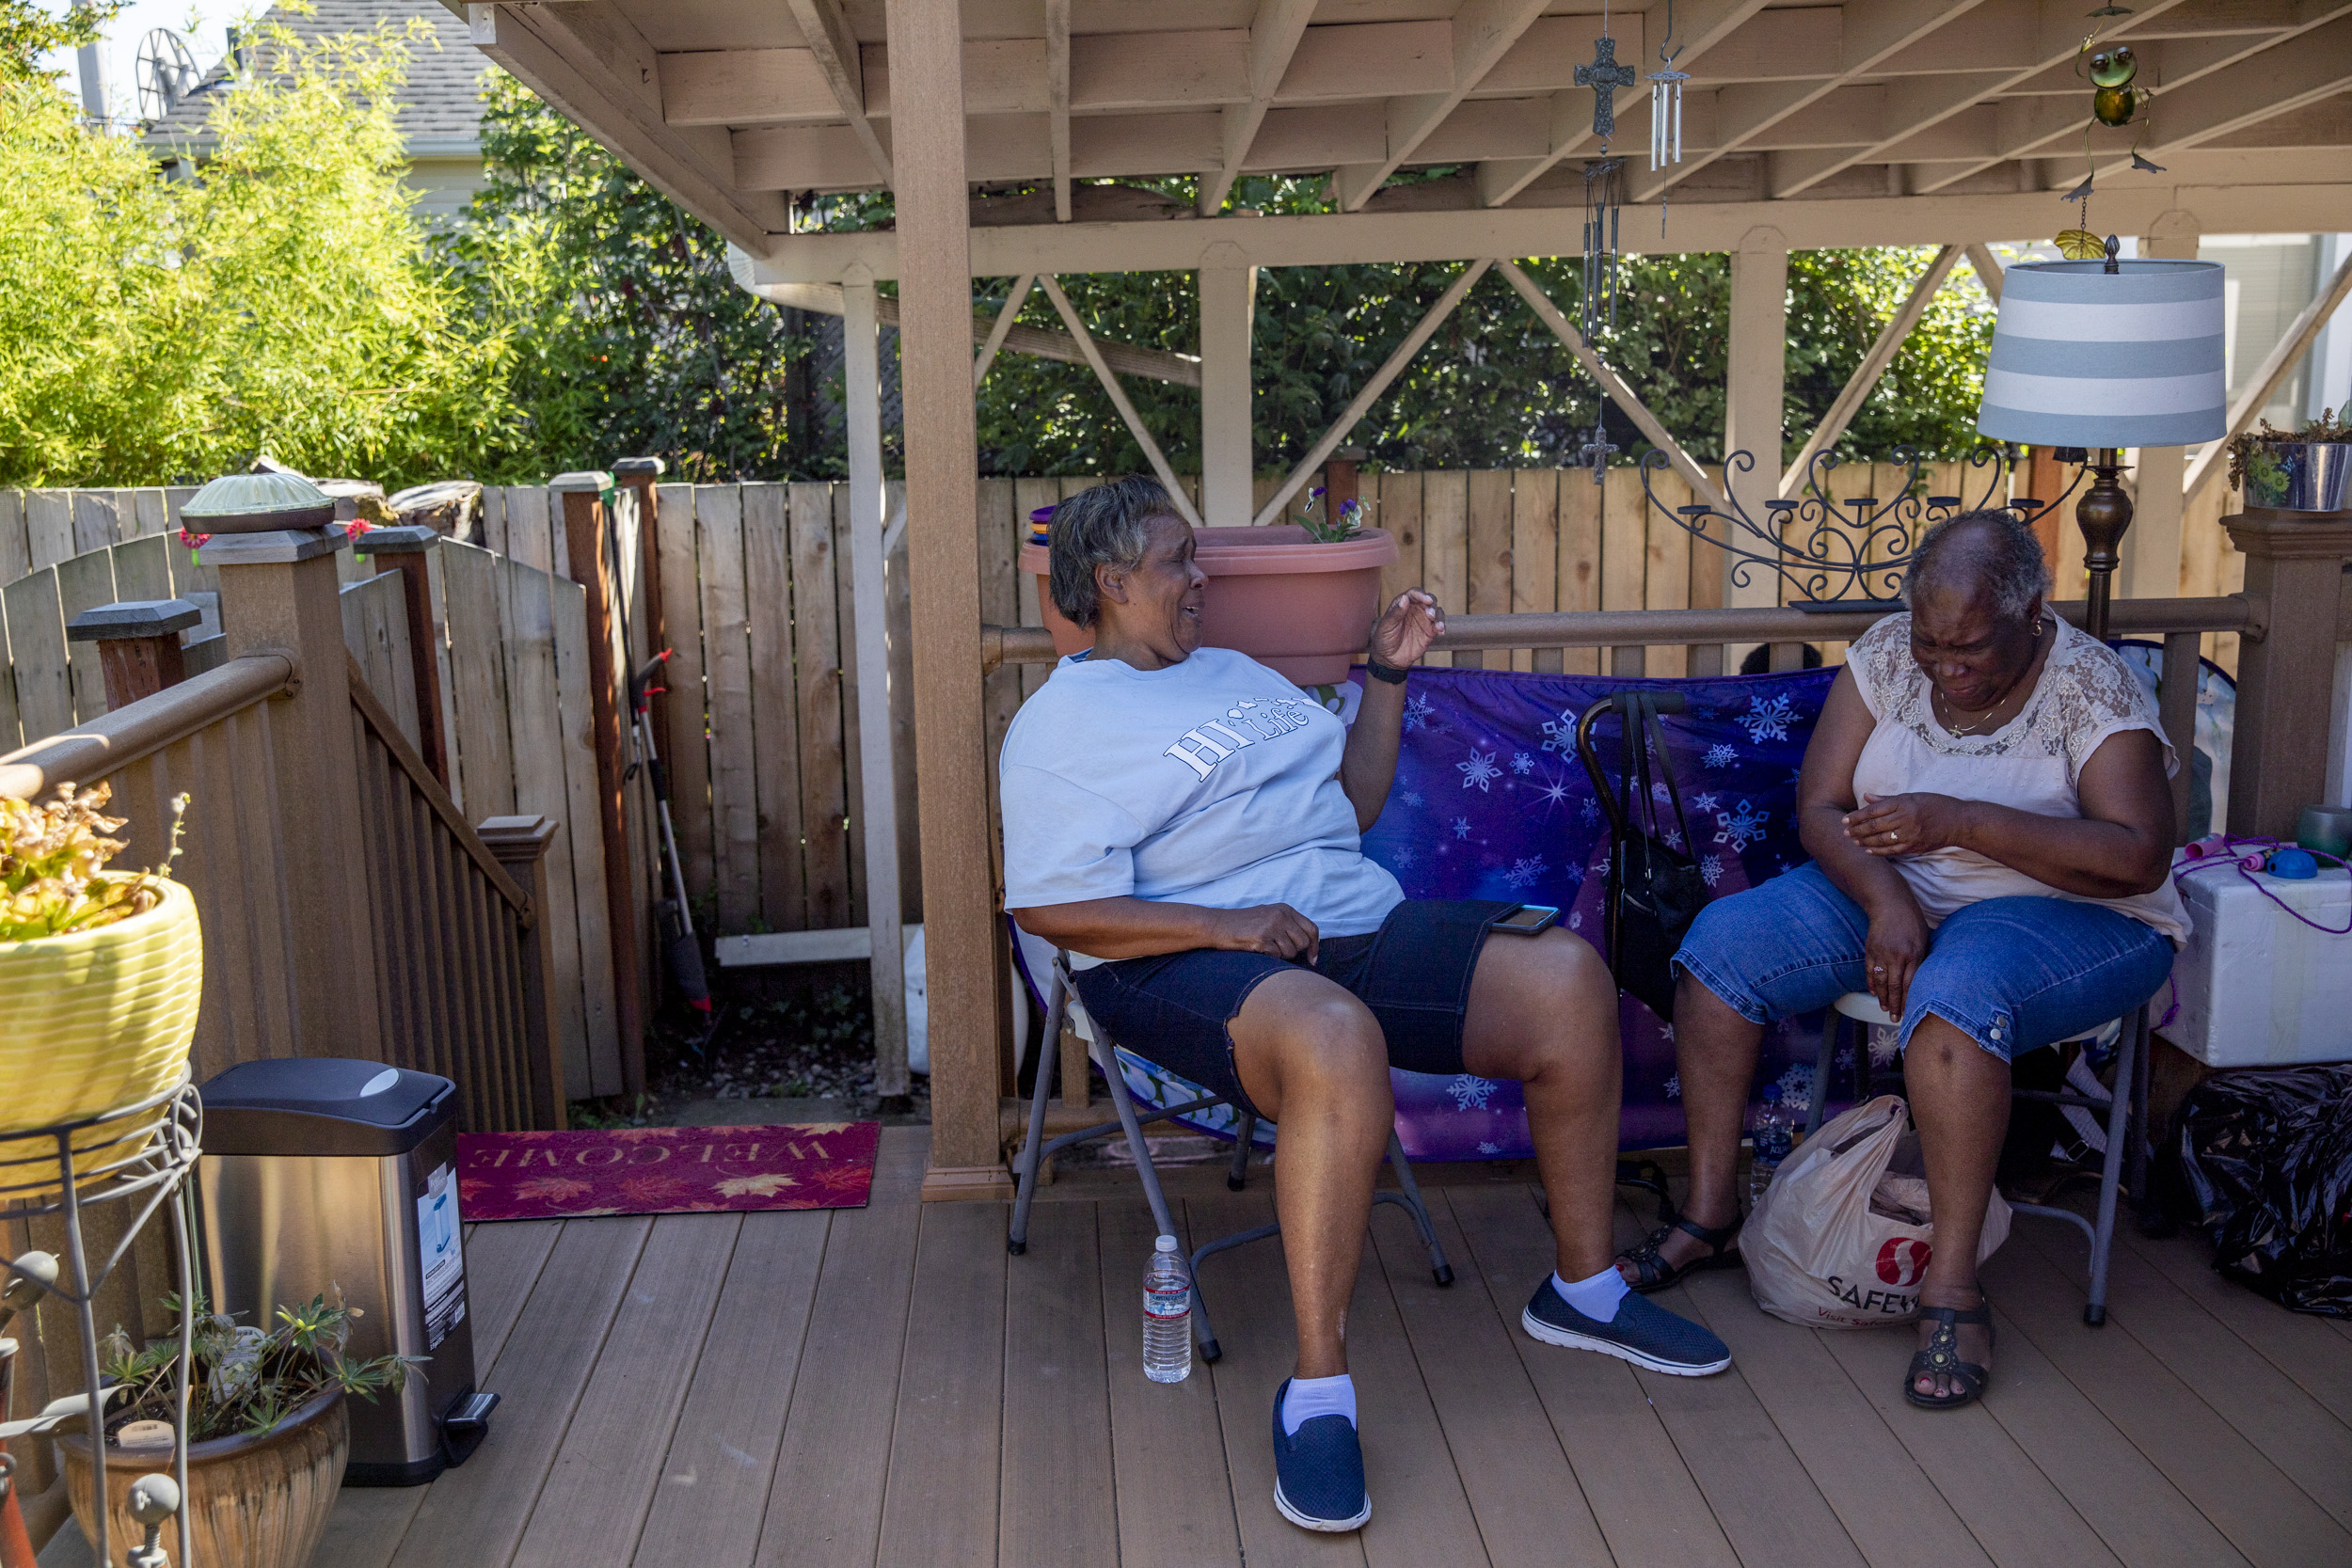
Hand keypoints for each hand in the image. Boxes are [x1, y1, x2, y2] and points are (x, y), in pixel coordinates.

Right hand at [1202, 904, 1319, 964]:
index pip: (1312, 929)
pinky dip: (1268, 957)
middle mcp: (1281, 915)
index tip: (1312, 959)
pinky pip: (1276, 956)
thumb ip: (1288, 925)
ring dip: (1280, 956)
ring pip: (1291, 952)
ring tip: (1265, 947)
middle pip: (1303, 943)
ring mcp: (1271, 925)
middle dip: (1294, 952)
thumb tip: (1309, 947)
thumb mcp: (1269, 916)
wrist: (1217, 925)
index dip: (1315, 947)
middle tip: (1277, 950)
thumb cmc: (1243, 925)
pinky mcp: (1261, 937)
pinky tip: (1257, 949)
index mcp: (1285, 909)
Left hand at [1368, 590, 1443, 668]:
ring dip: (1439, 616)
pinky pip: (1439, 626)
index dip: (1421, 595)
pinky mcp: (1430, 632)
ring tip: (1437, 626)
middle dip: (1432, 605)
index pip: (1414, 594)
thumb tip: (1405, 598)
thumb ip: (1396, 612)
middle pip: (1429, 600)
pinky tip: (1441, 632)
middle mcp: (1415, 609)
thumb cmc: (1384, 638)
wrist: (1389, 658)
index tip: (1427, 600)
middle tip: (1430, 615)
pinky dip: (1442, 627)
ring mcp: (1424, 620)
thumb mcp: (1387, 625)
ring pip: (1437, 612)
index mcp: (1403, 604)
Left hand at [1845, 793, 1969, 857]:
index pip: (1873, 811)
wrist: (1959, 822)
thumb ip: (1887, 799)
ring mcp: (1910, 834)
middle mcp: (1905, 819)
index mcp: (1904, 803)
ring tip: (1853, 840)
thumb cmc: (1935, 805)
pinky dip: (1878, 851)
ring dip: (1864, 841)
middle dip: (1857, 830)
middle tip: (1844, 832)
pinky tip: (1868, 850)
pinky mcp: (1915, 846)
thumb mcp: (1912, 796)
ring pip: (1881, 840)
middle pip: (1874, 826)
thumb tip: (1866, 796)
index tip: (1844, 820)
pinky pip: (1892, 851)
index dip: (1856, 816)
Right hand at [1862, 898, 1928, 1017]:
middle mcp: (1896, 956)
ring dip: (1882, 998)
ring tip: (1884, 1009)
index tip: (1908, 1013)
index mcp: (1913, 954)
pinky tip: (1874, 993)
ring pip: (1880, 982)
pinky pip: (1870, 971)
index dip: (1908, 1000)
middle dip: (1894, 1005)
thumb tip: (1921, 980)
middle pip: (1894, 987)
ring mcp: (1881, 954)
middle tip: (1894, 1018)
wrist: (1889, 904)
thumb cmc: (1911, 921)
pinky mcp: (1870, 950)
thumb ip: (1922, 959)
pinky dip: (1871, 984)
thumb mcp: (1924, 939)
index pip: (1910, 984)